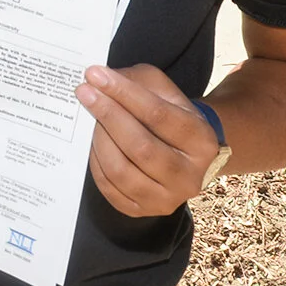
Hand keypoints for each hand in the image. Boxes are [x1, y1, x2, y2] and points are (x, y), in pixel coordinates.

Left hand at [77, 64, 221, 217]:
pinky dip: (95, 162)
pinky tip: (93, 143)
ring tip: (88, 119)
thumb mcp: (163, 91)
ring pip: (121, 170)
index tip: (95, 75)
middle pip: (140, 147)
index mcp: (202, 142)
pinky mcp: (143, 210)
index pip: (159, 116)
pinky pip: (109, 187)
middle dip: (107, 115)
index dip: (124, 93)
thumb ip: (137, 82)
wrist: (181, 155)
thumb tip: (99, 81)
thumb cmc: (169, 115)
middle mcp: (190, 177)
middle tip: (83, 92)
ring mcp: (167, 199)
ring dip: (98, 140)